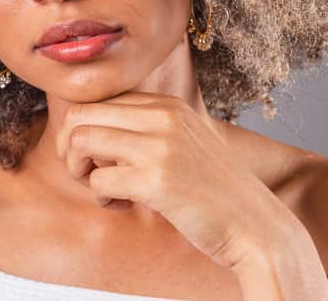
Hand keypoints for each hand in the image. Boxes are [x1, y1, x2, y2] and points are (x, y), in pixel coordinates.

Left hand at [54, 91, 310, 270]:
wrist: (257, 227)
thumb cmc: (213, 192)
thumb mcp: (183, 143)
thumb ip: (145, 128)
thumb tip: (86, 128)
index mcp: (168, 105)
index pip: (97, 101)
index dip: (85, 131)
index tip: (100, 157)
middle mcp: (164, 116)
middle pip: (79, 115)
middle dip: (70, 148)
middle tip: (88, 174)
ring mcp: (161, 146)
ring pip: (81, 141)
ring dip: (80, 171)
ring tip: (105, 189)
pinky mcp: (158, 181)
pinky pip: (99, 181)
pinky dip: (102, 199)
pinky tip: (125, 206)